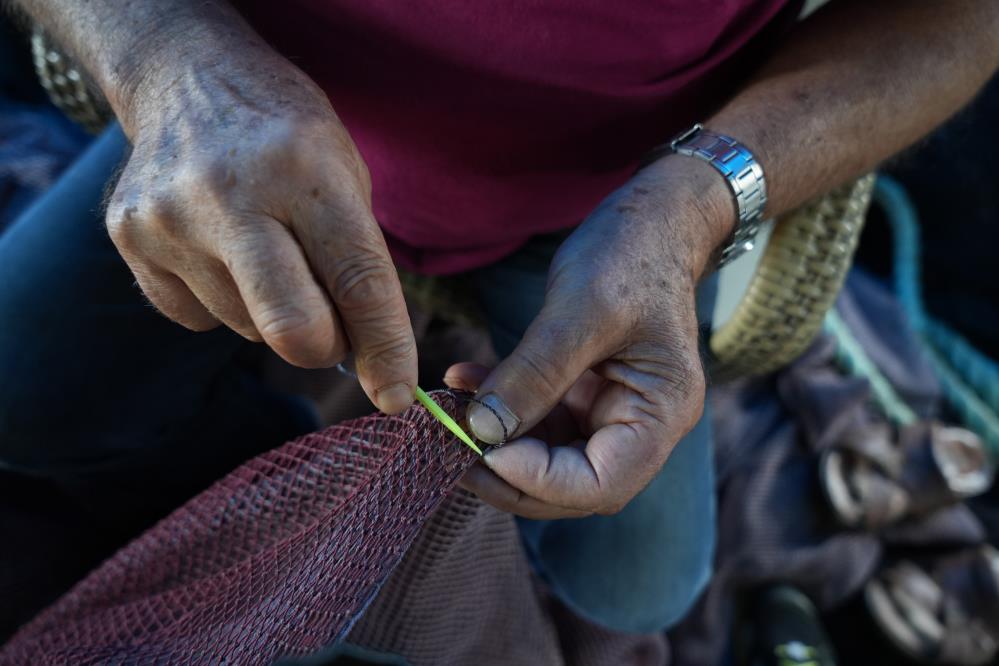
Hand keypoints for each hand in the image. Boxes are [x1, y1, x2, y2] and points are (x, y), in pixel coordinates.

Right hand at [104, 51, 415, 412]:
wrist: (187, 79)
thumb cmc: (286, 136)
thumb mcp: (345, 174)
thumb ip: (358, 263)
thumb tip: (375, 364)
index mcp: (303, 168)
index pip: (357, 282)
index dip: (387, 348)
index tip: (397, 395)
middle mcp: (229, 194)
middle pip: (292, 328)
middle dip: (326, 348)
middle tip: (335, 328)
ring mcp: (169, 220)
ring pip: (249, 330)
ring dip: (274, 315)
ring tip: (267, 251)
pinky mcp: (129, 240)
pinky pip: (200, 320)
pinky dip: (227, 303)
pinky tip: (222, 250)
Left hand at [453, 157, 734, 518]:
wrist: (651, 221)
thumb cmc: (630, 255)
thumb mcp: (579, 310)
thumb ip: (533, 374)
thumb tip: (481, 432)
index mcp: (662, 413)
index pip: (601, 485)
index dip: (537, 480)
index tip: (481, 451)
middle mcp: (642, 425)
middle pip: (573, 485)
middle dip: (508, 473)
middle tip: (449, 449)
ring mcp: (613, 412)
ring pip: (549, 458)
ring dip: (496, 444)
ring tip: (449, 414)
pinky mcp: (586, 395)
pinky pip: (539, 421)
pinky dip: (500, 410)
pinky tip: (464, 382)